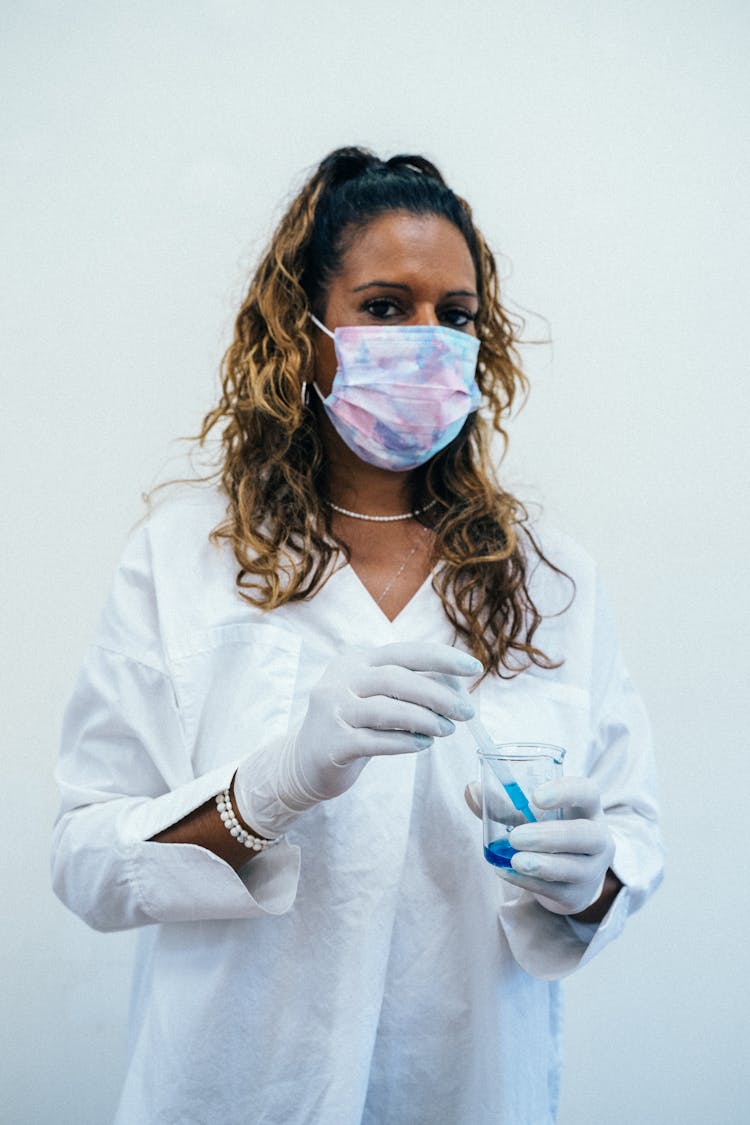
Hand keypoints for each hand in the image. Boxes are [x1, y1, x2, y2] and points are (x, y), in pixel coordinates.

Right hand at [235, 641, 479, 837]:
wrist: (303, 762)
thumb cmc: (352, 726)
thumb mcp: (376, 698)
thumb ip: (408, 689)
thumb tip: (457, 689)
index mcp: (357, 662)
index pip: (405, 652)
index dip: (442, 658)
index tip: (474, 668)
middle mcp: (342, 680)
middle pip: (396, 679)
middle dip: (438, 694)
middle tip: (466, 711)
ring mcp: (333, 711)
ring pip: (386, 710)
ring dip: (424, 720)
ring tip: (447, 730)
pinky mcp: (332, 743)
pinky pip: (374, 741)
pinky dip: (404, 743)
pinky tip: (422, 745)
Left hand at [465, 776, 614, 915]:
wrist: (570, 875)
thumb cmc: (548, 831)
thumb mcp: (531, 814)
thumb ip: (501, 802)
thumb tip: (471, 789)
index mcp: (587, 808)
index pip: (587, 792)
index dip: (565, 792)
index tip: (535, 796)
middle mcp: (598, 838)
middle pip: (586, 835)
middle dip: (551, 836)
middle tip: (516, 837)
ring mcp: (591, 869)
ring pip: (574, 868)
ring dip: (543, 865)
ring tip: (515, 860)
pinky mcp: (577, 895)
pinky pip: (556, 890)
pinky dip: (530, 882)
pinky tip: (507, 872)